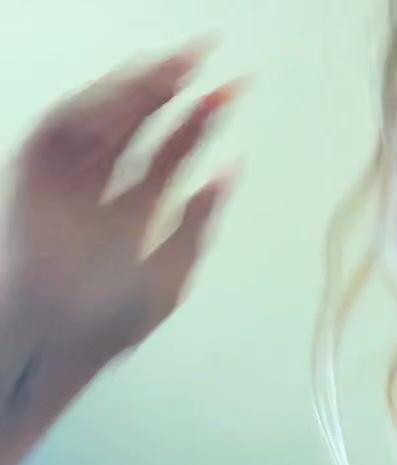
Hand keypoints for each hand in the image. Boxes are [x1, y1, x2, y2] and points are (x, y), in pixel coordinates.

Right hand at [0, 42, 243, 367]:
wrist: (51, 339)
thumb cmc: (103, 326)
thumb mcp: (170, 277)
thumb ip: (197, 225)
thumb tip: (229, 172)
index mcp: (134, 214)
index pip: (170, 153)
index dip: (200, 120)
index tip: (228, 90)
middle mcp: (102, 190)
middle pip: (136, 125)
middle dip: (167, 89)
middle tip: (200, 57)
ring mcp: (67, 178)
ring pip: (101, 118)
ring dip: (131, 90)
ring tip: (169, 69)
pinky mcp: (32, 173)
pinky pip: (60, 127)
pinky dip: (90, 107)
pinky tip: (126, 98)